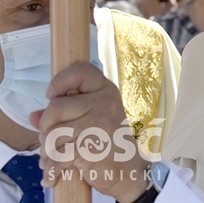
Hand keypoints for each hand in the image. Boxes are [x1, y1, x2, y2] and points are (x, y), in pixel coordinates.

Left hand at [29, 62, 148, 202]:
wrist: (127, 169)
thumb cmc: (107, 142)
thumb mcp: (91, 120)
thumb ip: (63, 115)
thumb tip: (34, 116)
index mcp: (105, 90)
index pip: (82, 71)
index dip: (61, 81)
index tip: (52, 95)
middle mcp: (104, 102)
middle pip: (55, 107)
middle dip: (46, 129)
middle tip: (52, 142)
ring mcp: (99, 122)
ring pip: (51, 133)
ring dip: (47, 151)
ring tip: (54, 158)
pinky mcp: (91, 144)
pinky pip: (57, 155)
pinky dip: (52, 168)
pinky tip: (54, 173)